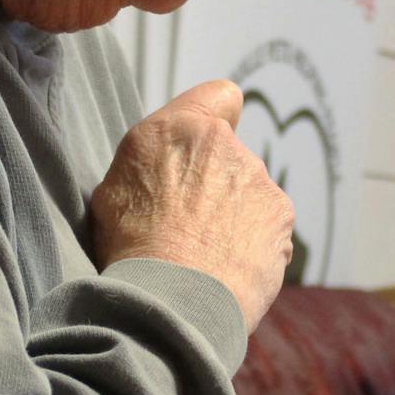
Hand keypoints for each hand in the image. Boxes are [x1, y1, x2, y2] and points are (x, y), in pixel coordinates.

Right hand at [92, 81, 294, 333]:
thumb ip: (148, 162)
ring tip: (205, 254)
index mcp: (181, 129)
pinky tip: (227, 267)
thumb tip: (162, 167)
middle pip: (228, 156)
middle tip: (186, 223)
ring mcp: (260, 181)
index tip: (203, 145)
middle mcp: (227, 145)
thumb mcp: (113, 189)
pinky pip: (268, 225)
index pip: (220, 95)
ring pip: (249, 192)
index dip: (215, 116)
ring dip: (234, 215)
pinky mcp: (282, 217)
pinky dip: (253, 243)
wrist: (174, 299)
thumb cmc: (133, 247)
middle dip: (214, 182)